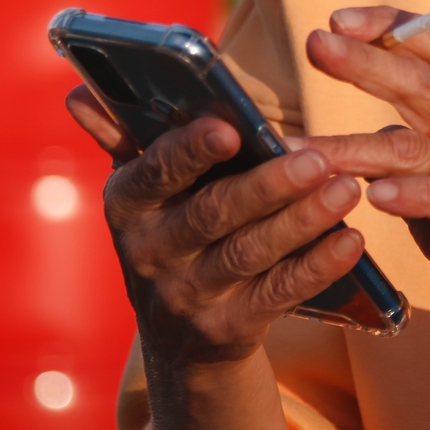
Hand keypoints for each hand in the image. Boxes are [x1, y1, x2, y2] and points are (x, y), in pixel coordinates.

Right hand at [66, 87, 368, 366]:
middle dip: (268, 185)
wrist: (179, 338)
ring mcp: (187, 297)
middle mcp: (150, 253)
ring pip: (250, 254)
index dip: (190, 151)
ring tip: (346, 189)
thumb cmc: (172, 229)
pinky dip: (317, 268)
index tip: (230, 127)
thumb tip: (77, 91)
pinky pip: (277, 295)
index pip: (155, 173)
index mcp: (127, 205)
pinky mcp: (226, 332)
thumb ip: (123, 135)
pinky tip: (351, 241)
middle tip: (319, 159)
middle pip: (213, 214)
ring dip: (302, 220)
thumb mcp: (143, 189)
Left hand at [300, 8, 429, 392]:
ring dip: (354, 147)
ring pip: (418, 145)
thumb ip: (410, 160)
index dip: (390, 28)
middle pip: (423, 83)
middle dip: (365, 62)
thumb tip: (346, 145)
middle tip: (317, 45)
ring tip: (301, 152)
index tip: (337, 21)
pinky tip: (375, 197)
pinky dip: (413, 195)